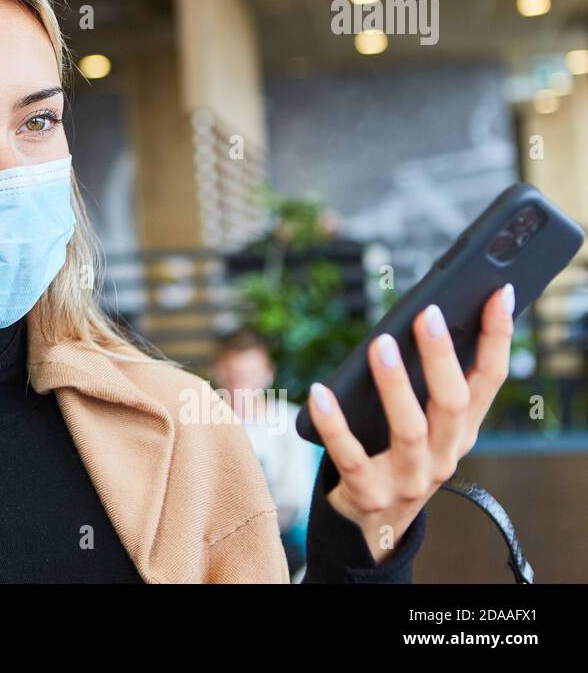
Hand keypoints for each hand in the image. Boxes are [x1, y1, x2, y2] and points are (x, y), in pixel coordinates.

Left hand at [307, 284, 513, 563]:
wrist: (375, 523)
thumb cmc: (397, 454)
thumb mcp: (426, 424)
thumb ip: (429, 383)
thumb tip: (423, 317)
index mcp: (462, 431)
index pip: (490, 380)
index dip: (498, 338)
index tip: (498, 295)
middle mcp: (444, 456)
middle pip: (453, 402)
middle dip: (443, 357)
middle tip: (427, 314)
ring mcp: (408, 478)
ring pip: (409, 429)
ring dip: (395, 384)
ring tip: (381, 343)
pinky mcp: (368, 493)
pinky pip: (349, 456)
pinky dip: (334, 424)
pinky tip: (318, 392)